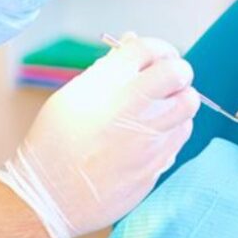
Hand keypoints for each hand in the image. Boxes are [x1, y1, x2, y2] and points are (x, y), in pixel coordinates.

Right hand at [0, 33, 199, 237]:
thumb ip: (108, 68)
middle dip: (177, 72)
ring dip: (177, 101)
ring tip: (158, 109)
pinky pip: (180, 136)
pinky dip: (172, 129)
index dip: (158, 49)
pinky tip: (152, 135)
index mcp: (106, 85)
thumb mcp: (72, 96)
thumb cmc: (55, 144)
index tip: (157, 57)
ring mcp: (148, 138)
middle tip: (166, 81)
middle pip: (179, 73)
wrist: (50, 196)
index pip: (149, 48)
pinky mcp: (157, 164)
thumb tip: (132, 41)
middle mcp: (131, 108)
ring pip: (187, 105)